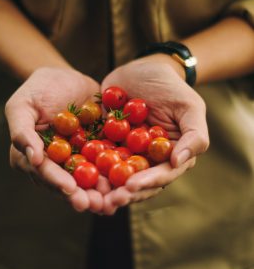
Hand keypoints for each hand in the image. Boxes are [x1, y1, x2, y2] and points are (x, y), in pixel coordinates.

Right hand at [5, 66, 104, 212]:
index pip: (44, 173)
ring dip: (100, 193)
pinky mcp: (96, 153)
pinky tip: (128, 182)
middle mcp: (55, 165)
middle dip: (81, 196)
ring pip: (88, 181)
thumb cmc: (38, 89)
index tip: (70, 188)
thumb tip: (32, 158)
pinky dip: (116, 175)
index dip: (57, 182)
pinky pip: (106, 166)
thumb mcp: (22, 105)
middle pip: (67, 185)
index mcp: (33, 158)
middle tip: (94, 204)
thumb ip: (22, 131)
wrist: (65, 77)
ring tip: (112, 201)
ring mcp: (77, 161)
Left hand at [100, 56, 208, 210]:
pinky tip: (75, 173)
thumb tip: (178, 162)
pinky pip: (94, 158)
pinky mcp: (105, 144)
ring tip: (90, 196)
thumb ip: (193, 135)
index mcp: (170, 157)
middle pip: (135, 183)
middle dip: (121, 194)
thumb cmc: (171, 87)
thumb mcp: (189, 107)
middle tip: (107, 200)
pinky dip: (86, 167)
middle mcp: (147, 161)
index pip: (160, 176)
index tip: (131, 187)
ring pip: (114, 177)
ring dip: (103, 189)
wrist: (143, 68)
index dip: (146, 183)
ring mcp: (125, 153)